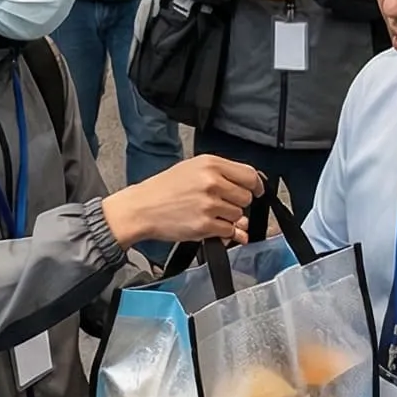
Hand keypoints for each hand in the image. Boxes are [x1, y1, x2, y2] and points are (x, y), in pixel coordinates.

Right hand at [101, 155, 260, 248]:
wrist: (140, 209)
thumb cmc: (163, 189)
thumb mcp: (191, 170)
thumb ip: (223, 177)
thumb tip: (253, 193)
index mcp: (210, 164)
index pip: (249, 175)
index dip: (255, 186)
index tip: (254, 192)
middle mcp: (212, 182)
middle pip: (246, 197)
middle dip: (236, 203)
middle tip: (218, 204)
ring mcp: (209, 204)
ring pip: (239, 216)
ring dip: (228, 218)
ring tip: (206, 214)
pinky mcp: (205, 224)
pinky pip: (229, 231)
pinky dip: (222, 232)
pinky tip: (206, 225)